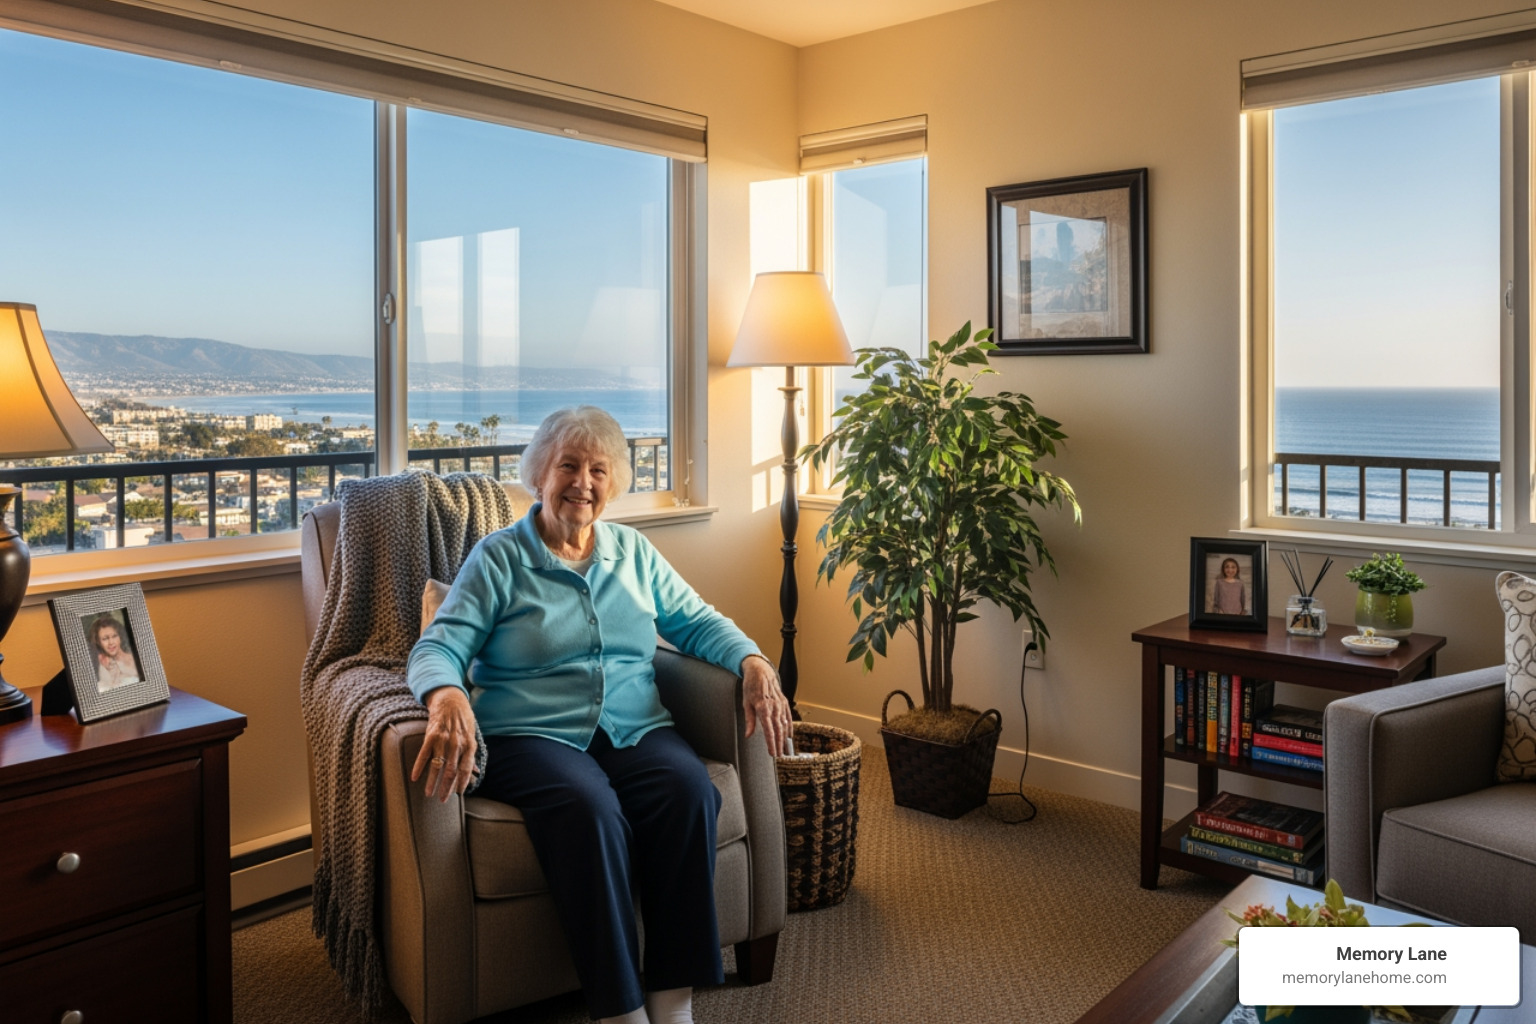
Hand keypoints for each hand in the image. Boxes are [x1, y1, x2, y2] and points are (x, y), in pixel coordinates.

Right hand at [410, 686, 477, 802]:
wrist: (451, 700)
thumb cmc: (463, 719)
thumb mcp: (472, 735)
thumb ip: (471, 754)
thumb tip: (476, 772)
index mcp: (469, 745)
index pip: (466, 769)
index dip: (462, 783)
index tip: (458, 794)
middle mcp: (457, 744)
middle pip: (451, 771)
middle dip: (446, 787)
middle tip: (442, 800)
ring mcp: (443, 740)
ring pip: (437, 765)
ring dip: (432, 781)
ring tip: (428, 794)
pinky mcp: (430, 735)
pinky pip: (424, 754)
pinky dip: (418, 767)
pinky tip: (414, 777)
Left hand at [740, 655, 791, 756]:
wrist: (761, 671)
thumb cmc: (751, 687)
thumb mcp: (746, 703)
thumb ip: (749, 720)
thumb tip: (748, 735)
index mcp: (763, 708)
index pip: (769, 730)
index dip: (771, 743)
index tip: (773, 753)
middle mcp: (774, 707)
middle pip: (778, 729)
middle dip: (780, 744)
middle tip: (780, 755)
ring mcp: (780, 704)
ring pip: (785, 725)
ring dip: (785, 738)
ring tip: (785, 750)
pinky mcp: (784, 702)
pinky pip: (788, 717)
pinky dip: (790, 727)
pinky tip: (789, 736)